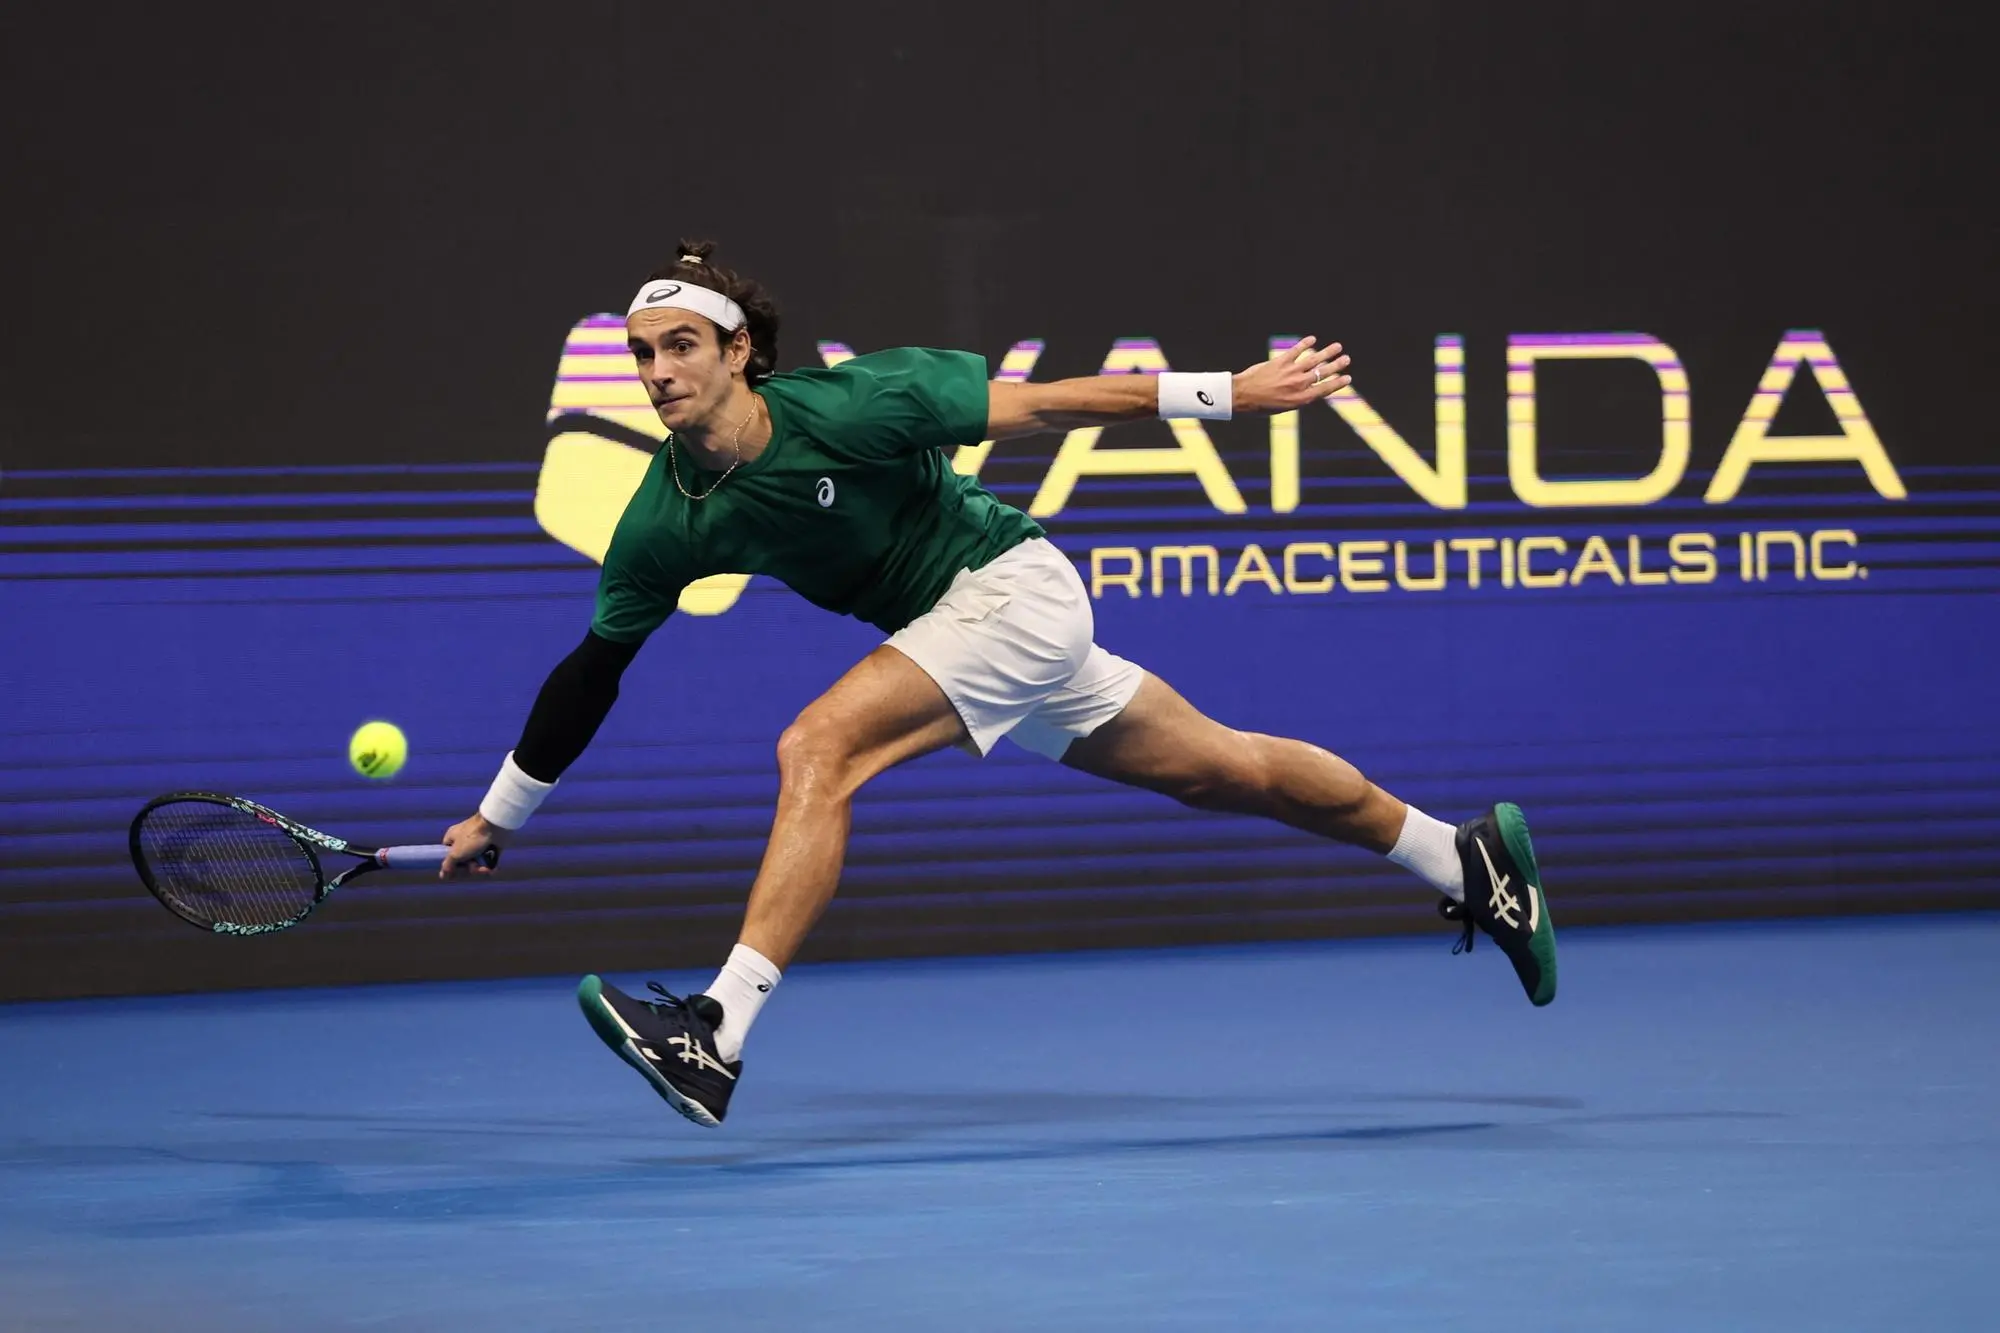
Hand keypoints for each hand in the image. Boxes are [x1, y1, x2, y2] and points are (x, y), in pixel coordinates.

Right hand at [440, 812, 506, 879]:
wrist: (496, 826)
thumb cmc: (473, 837)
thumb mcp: (456, 854)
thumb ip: (448, 865)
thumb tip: (442, 875)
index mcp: (453, 838)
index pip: (447, 855)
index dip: (451, 866)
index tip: (455, 872)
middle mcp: (464, 841)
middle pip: (463, 863)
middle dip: (468, 868)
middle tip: (472, 867)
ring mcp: (478, 844)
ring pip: (476, 864)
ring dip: (479, 869)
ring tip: (484, 869)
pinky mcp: (491, 847)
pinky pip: (487, 861)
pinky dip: (489, 866)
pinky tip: (490, 870)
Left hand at [1231, 337, 1350, 413]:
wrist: (1242, 397)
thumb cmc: (1261, 406)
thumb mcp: (1284, 407)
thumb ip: (1298, 397)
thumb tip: (1309, 388)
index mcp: (1301, 399)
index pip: (1325, 389)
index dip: (1338, 383)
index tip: (1348, 377)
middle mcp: (1298, 385)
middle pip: (1323, 373)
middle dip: (1337, 365)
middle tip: (1347, 358)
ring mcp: (1290, 372)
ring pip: (1314, 360)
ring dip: (1327, 352)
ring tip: (1337, 346)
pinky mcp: (1280, 362)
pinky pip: (1296, 350)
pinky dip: (1305, 344)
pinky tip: (1313, 339)